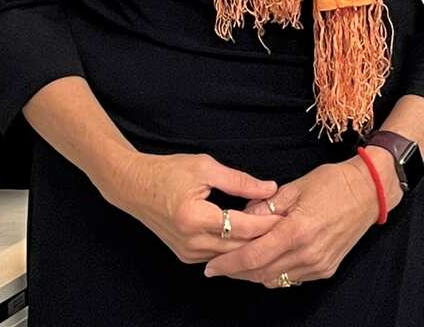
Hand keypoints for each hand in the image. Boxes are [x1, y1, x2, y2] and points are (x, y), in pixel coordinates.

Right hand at [104, 151, 281, 264]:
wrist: (132, 186)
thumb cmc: (167, 171)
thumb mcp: (204, 167)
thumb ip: (239, 181)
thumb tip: (270, 189)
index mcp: (194, 217)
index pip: (241, 226)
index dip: (267, 222)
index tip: (288, 216)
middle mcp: (190, 242)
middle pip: (239, 246)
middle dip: (265, 237)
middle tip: (290, 227)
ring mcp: (187, 252)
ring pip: (230, 256)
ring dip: (253, 245)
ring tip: (277, 234)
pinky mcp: (185, 256)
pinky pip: (218, 256)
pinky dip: (236, 249)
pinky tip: (253, 240)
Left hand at [205, 154, 397, 287]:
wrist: (369, 193)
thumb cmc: (331, 183)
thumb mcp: (294, 187)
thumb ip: (265, 206)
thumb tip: (241, 215)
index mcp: (297, 231)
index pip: (254, 256)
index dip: (229, 264)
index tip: (211, 267)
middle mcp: (308, 254)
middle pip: (261, 272)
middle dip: (237, 271)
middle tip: (217, 266)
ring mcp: (318, 265)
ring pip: (276, 279)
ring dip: (254, 273)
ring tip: (236, 263)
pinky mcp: (326, 269)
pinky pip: (292, 278)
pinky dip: (275, 272)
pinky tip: (264, 261)